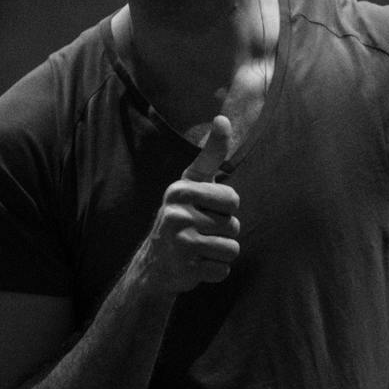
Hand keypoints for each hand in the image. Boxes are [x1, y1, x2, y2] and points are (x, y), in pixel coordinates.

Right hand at [140, 115, 241, 294]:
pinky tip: (197, 264)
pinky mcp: (185, 268)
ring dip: (221, 252)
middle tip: (201, 231)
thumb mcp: (191, 184)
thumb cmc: (182, 216)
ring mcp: (180, 242)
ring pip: (232, 248)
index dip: (226, 206)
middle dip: (224, 231)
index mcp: (181, 190)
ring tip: (200, 248)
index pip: (231, 199)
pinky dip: (215, 270)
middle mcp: (176, 213)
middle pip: (234, 225)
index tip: (206, 206)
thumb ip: (210, 156)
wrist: (155, 264)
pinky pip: (224, 270)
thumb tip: (223, 117)